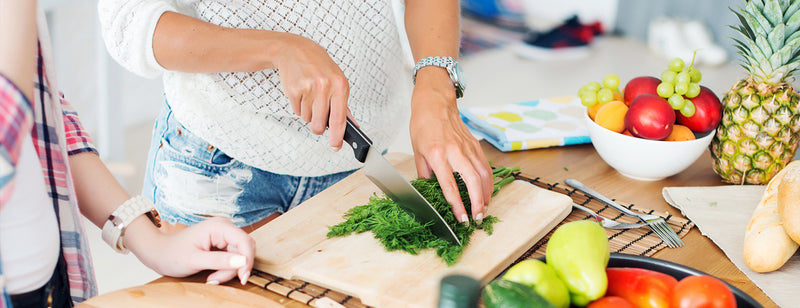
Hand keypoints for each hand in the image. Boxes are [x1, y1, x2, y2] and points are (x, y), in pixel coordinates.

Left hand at [135, 217, 255, 284]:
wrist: (160, 253)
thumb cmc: (172, 254)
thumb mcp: (194, 260)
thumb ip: (219, 260)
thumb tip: (243, 261)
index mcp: (219, 226)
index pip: (245, 241)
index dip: (247, 260)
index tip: (242, 278)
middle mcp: (224, 227)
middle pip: (243, 250)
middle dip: (234, 268)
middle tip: (216, 279)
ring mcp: (224, 235)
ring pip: (239, 256)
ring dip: (228, 271)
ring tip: (211, 278)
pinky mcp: (223, 243)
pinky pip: (233, 258)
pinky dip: (225, 269)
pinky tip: (213, 273)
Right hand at [274, 34, 350, 150]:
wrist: (295, 49)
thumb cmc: (319, 66)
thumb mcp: (337, 80)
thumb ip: (344, 105)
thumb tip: (352, 125)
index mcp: (340, 85)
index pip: (340, 119)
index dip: (337, 137)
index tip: (335, 146)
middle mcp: (325, 87)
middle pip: (320, 124)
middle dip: (318, 127)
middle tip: (318, 117)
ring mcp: (308, 88)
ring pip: (308, 119)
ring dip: (308, 113)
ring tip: (310, 96)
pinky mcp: (294, 90)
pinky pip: (297, 112)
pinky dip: (299, 107)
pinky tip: (302, 92)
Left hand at [409, 69, 492, 223]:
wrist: (435, 103)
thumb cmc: (423, 125)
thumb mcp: (417, 152)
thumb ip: (425, 174)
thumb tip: (429, 192)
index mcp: (437, 155)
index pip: (450, 186)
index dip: (457, 205)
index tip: (462, 219)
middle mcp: (455, 152)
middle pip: (472, 182)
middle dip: (477, 203)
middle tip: (478, 218)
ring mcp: (467, 148)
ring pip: (483, 175)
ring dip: (486, 195)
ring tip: (484, 209)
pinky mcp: (475, 145)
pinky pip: (485, 166)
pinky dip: (488, 182)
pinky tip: (486, 192)